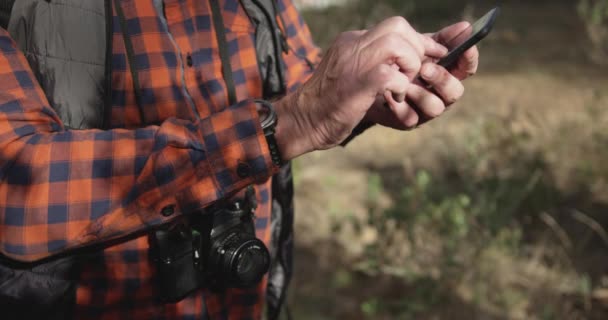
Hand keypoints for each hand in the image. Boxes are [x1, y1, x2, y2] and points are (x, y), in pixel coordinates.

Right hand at [273, 17, 446, 159]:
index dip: (418, 41)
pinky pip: (392, 75)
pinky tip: (392, 101)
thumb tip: (400, 65)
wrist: (301, 121)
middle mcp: (352, 44)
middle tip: (415, 73)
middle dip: (416, 49)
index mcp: (351, 41)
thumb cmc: (327, 105)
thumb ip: (372, 63)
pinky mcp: (358, 83)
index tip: (432, 56)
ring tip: (402, 86)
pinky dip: (400, 88)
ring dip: (410, 66)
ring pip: (398, 43)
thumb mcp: (349, 75)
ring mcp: (354, 61)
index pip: (394, 27)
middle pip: (398, 26)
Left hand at [364, 21, 479, 129]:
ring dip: (420, 93)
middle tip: (424, 68)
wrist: (369, 79)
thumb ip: (440, 39)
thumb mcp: (418, 47)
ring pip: (436, 108)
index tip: (466, 48)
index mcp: (447, 74)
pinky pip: (411, 118)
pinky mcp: (407, 122)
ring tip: (403, 82)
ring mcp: (425, 111)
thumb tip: (466, 27)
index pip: (466, 69)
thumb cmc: (399, 62)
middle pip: (455, 92)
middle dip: (442, 79)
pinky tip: (388, 94)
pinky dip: (399, 106)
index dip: (469, 59)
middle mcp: (440, 95)